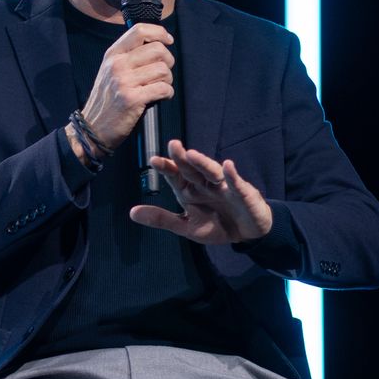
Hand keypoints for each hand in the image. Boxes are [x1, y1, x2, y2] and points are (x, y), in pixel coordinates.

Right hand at [78, 21, 175, 150]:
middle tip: (164, 72)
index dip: (159, 33)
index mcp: (112, 55)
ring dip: (168, 79)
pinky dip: (168, 93)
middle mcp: (117, 65)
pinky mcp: (132, 99)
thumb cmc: (106, 100)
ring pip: (163, 70)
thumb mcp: (110, 71)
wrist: (92, 128)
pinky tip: (161, 96)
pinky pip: (163, 88)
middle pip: (157, 50)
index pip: (140, 31)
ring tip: (160, 86)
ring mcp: (123, 82)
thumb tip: (157, 44)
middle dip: (168, 61)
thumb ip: (128, 56)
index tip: (168, 40)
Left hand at [129, 140, 272, 243]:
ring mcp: (224, 187)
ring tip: (193, 155)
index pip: (175, 177)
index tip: (154, 160)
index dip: (166, 168)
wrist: (246, 233)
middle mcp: (205, 184)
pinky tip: (228, 166)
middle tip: (173, 145)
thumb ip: (162, 219)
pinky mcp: (243, 193)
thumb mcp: (186, 227)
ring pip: (212, 172)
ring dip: (203, 163)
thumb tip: (132, 213)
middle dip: (182, 158)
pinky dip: (232, 175)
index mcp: (189, 191)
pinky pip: (237, 184)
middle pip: (192, 169)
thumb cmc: (216, 225)